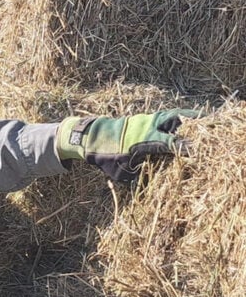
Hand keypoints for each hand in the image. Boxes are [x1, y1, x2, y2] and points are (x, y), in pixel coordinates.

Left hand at [56, 109, 200, 181]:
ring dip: (183, 118)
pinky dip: (173, 117)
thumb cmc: (104, 156)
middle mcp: (146, 127)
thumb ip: (135, 175)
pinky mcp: (141, 119)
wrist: (89, 137)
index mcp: (143, 140)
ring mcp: (144, 120)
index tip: (196, 152)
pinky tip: (181, 120)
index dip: (184, 148)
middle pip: (174, 120)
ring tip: (199, 119)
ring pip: (169, 115)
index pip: (170, 143)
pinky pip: (161, 116)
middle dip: (190, 123)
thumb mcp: (118, 171)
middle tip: (206, 124)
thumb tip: (147, 181)